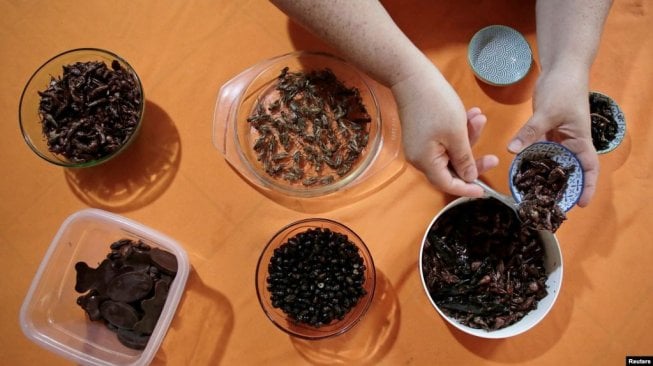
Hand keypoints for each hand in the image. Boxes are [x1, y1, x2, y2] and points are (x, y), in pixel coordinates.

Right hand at [391, 66, 498, 196]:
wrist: (412, 78)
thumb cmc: (436, 105)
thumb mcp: (457, 134)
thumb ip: (464, 159)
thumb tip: (469, 178)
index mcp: (426, 162)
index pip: (448, 184)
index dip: (467, 189)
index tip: (484, 191)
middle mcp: (420, 158)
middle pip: (450, 169)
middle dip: (473, 159)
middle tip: (494, 157)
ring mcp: (420, 146)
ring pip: (450, 152)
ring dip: (468, 138)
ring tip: (479, 118)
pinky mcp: (422, 134)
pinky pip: (444, 141)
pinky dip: (459, 131)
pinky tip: (470, 114)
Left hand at [508, 68, 598, 206]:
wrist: (561, 69)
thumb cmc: (564, 89)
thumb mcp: (547, 112)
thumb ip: (530, 132)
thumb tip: (512, 150)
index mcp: (580, 140)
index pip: (588, 168)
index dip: (586, 186)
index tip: (580, 203)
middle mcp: (571, 143)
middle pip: (568, 169)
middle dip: (561, 187)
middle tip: (547, 203)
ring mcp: (558, 138)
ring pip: (552, 161)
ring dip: (544, 175)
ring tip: (532, 192)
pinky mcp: (546, 132)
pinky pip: (540, 150)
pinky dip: (532, 159)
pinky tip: (520, 170)